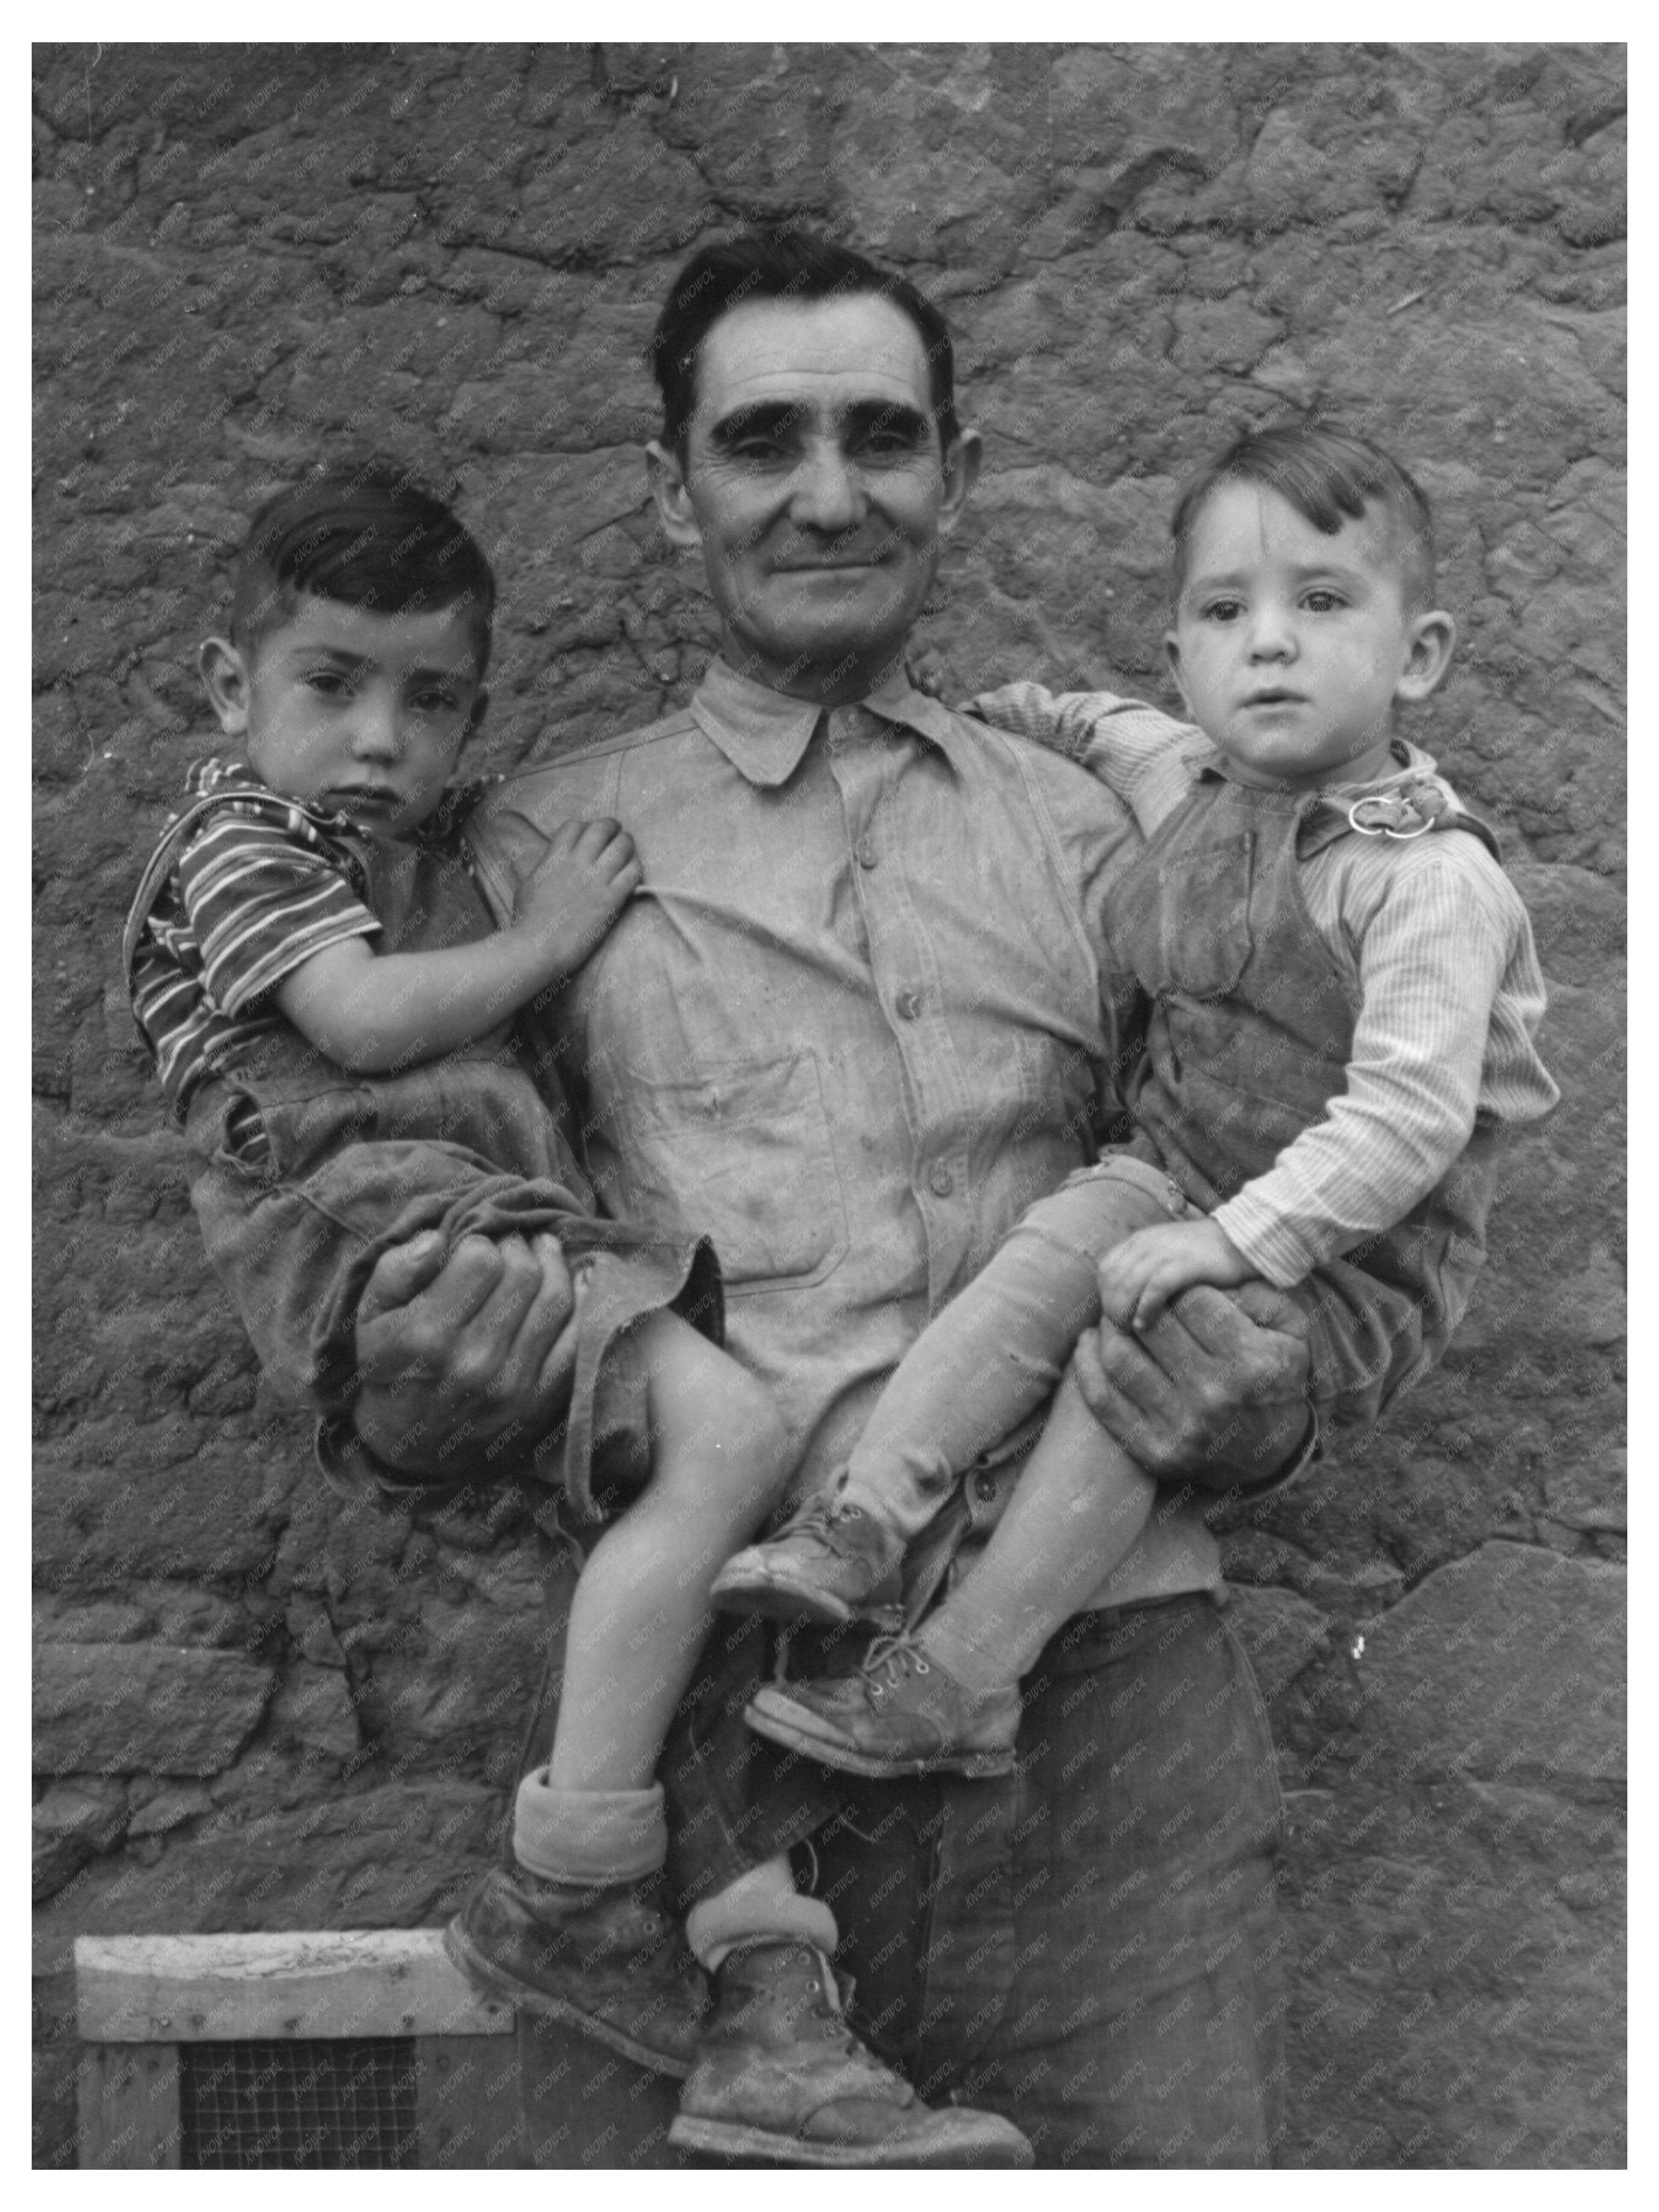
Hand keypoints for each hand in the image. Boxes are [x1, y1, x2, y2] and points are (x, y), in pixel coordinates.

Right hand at [353, 1229, 577, 1473]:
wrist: (409, 1450)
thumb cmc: (389, 1369)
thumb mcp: (368, 1319)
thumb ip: (395, 1270)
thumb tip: (439, 1238)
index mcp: (426, 1336)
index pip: (482, 1260)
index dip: (481, 1242)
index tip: (475, 1246)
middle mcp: (472, 1362)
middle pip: (523, 1274)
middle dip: (519, 1247)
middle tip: (511, 1242)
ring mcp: (510, 1386)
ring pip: (555, 1299)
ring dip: (554, 1264)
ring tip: (541, 1251)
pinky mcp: (538, 1404)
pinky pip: (577, 1341)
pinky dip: (584, 1304)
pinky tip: (575, 1282)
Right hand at [513, 817, 641, 977]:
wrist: (538, 946)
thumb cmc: (527, 920)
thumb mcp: (530, 882)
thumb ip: (548, 866)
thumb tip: (557, 861)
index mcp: (555, 857)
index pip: (575, 826)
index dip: (585, 827)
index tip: (589, 836)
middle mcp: (577, 863)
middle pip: (602, 828)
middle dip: (611, 827)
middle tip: (615, 833)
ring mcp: (596, 880)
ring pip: (622, 846)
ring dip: (627, 843)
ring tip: (628, 847)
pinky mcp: (612, 900)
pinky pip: (633, 873)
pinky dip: (636, 865)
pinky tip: (634, 868)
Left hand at [1071, 1281, 1312, 1492]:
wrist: (1269, 1455)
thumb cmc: (1276, 1377)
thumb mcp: (1291, 1331)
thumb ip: (1258, 1293)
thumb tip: (1206, 1277)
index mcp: (1249, 1361)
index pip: (1191, 1301)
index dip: (1176, 1286)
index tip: (1173, 1289)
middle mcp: (1213, 1395)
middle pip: (1150, 1326)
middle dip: (1139, 1303)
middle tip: (1137, 1297)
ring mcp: (1179, 1427)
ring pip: (1119, 1358)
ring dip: (1110, 1328)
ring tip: (1116, 1316)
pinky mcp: (1152, 1450)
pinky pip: (1103, 1399)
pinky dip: (1087, 1364)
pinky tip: (1091, 1341)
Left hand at [1098, 1217, 1253, 1331]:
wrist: (1244, 1240)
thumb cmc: (1205, 1257)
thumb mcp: (1168, 1257)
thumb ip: (1146, 1271)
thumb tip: (1125, 1302)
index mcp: (1141, 1241)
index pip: (1106, 1269)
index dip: (1105, 1294)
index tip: (1117, 1315)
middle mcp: (1148, 1243)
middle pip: (1113, 1279)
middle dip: (1112, 1307)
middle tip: (1121, 1330)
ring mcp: (1167, 1251)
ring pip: (1128, 1283)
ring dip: (1124, 1310)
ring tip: (1131, 1330)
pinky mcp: (1187, 1263)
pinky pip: (1156, 1287)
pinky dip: (1146, 1307)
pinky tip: (1146, 1324)